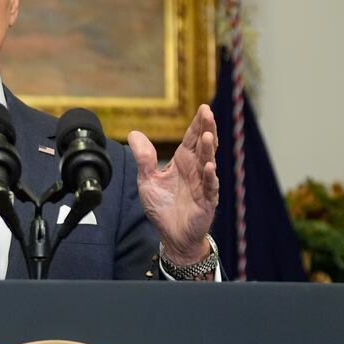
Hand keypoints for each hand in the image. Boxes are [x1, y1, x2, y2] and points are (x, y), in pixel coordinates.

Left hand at [128, 104, 218, 265]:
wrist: (171, 235)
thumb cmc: (163, 206)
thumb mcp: (147, 180)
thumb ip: (144, 158)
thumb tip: (133, 133)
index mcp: (182, 162)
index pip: (191, 139)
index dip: (198, 124)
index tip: (204, 108)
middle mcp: (195, 170)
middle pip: (203, 146)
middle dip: (207, 129)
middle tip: (208, 113)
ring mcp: (203, 184)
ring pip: (208, 163)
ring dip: (209, 150)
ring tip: (208, 136)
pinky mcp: (206, 201)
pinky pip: (210, 187)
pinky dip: (210, 177)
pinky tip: (209, 167)